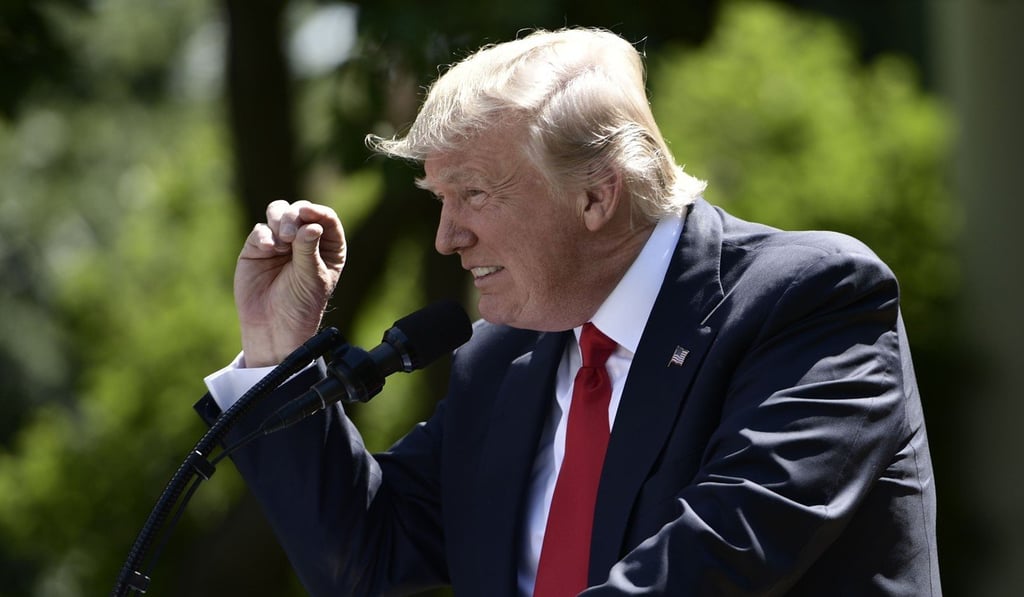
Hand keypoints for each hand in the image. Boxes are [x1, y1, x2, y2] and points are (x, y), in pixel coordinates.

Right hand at [234, 200, 345, 366]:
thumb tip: (311, 225)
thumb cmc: (300, 305)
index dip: (318, 212)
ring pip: (279, 212)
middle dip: (294, 216)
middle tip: (290, 235)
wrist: (273, 327)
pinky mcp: (257, 248)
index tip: (308, 214)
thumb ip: (309, 249)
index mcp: (327, 247)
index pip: (327, 219)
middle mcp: (304, 240)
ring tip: (282, 240)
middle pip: (300, 211)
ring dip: (280, 219)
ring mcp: (280, 242)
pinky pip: (260, 231)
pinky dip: (264, 235)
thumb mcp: (312, 278)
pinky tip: (269, 249)